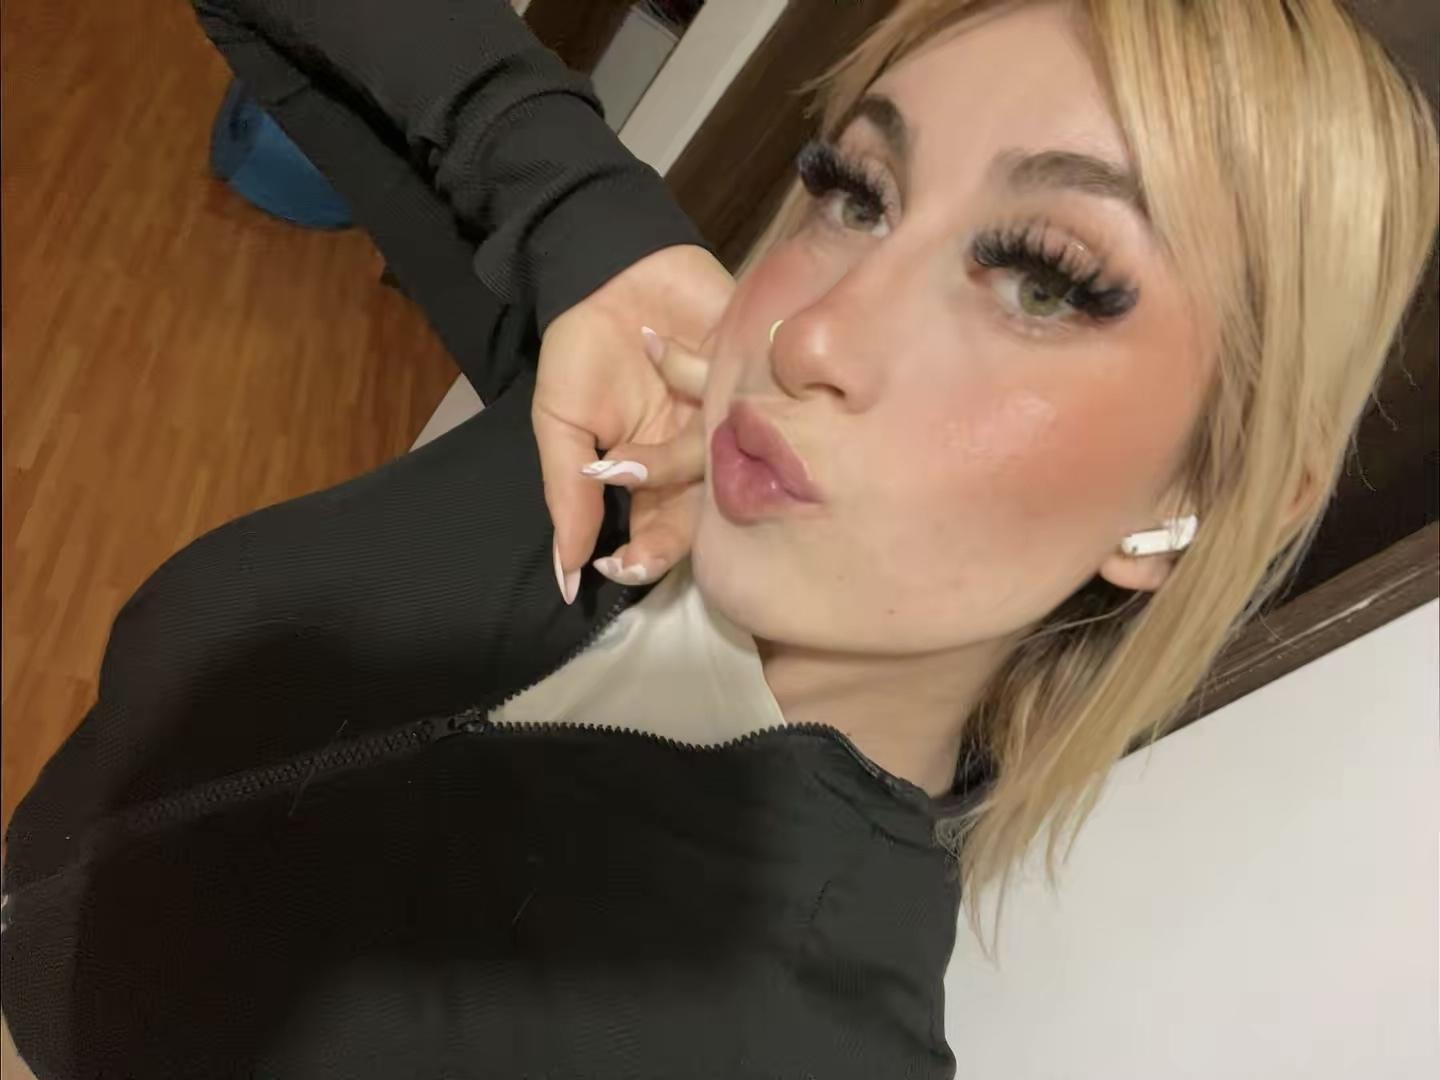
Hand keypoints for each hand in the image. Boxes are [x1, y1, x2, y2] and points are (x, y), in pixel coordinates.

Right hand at [535, 244, 731, 601]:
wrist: (611, 269)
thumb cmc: (582, 349)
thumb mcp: (561, 425)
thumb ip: (567, 496)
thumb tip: (565, 576)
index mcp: (655, 476)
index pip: (660, 534)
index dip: (645, 557)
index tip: (618, 565)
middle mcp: (699, 456)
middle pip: (704, 518)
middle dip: (671, 538)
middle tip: (641, 549)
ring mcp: (731, 418)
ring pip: (720, 463)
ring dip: (670, 457)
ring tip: (626, 447)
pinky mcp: (754, 375)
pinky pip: (744, 398)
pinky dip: (694, 378)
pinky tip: (660, 354)